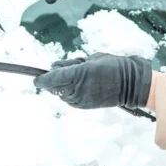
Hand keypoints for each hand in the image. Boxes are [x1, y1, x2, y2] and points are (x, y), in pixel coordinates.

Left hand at [34, 53, 151, 108]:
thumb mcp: (91, 59)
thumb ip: (71, 63)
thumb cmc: (113, 66)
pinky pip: (70, 100)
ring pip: (61, 94)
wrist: (131, 84)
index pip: (52, 79)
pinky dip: (69, 93)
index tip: (35, 79)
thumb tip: (55, 66)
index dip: (41, 79)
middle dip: (53, 81)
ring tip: (76, 77)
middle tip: (61, 71)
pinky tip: (79, 86)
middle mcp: (77, 89)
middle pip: (54, 87)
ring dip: (62, 87)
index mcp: (78, 74)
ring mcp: (81, 100)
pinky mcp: (85, 106)